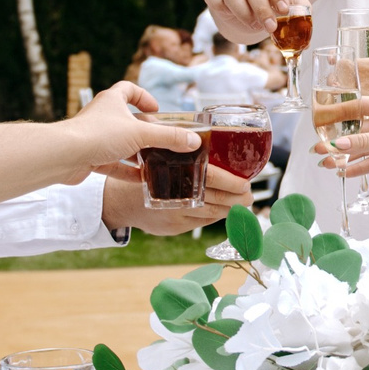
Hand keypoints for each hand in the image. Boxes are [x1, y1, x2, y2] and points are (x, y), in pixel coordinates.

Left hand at [60, 81, 200, 183]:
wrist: (64, 155)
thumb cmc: (98, 135)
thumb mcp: (140, 134)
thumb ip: (168, 138)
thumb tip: (193, 141)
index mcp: (112, 101)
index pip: (128, 89)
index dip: (143, 97)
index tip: (156, 109)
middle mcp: (102, 117)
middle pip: (127, 120)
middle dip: (145, 131)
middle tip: (162, 141)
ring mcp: (95, 138)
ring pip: (120, 144)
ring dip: (137, 153)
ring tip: (157, 162)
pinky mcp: (89, 158)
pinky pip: (112, 165)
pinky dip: (127, 171)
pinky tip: (142, 180)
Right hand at [102, 160, 251, 236]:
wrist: (119, 203)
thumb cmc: (144, 174)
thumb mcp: (157, 157)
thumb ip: (181, 152)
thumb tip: (215, 141)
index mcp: (173, 173)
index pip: (209, 178)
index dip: (231, 182)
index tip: (245, 182)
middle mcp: (175, 196)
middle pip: (215, 198)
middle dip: (237, 198)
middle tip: (249, 194)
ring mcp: (175, 214)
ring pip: (212, 213)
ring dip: (231, 209)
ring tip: (244, 203)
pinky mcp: (175, 227)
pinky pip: (202, 222)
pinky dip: (216, 216)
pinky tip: (225, 210)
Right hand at [206, 0, 303, 43]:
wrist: (257, 2)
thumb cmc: (277, 3)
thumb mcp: (294, 7)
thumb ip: (300, 20)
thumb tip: (303, 43)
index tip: (283, 10)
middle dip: (261, 8)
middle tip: (270, 27)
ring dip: (243, 11)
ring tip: (254, 25)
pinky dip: (218, 4)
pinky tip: (230, 15)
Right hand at [313, 94, 368, 180]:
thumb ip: (364, 143)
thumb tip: (336, 145)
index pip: (358, 106)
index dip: (338, 112)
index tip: (320, 118)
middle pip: (356, 131)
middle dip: (337, 141)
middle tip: (317, 147)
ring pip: (361, 149)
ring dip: (344, 156)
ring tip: (325, 163)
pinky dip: (358, 167)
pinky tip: (343, 172)